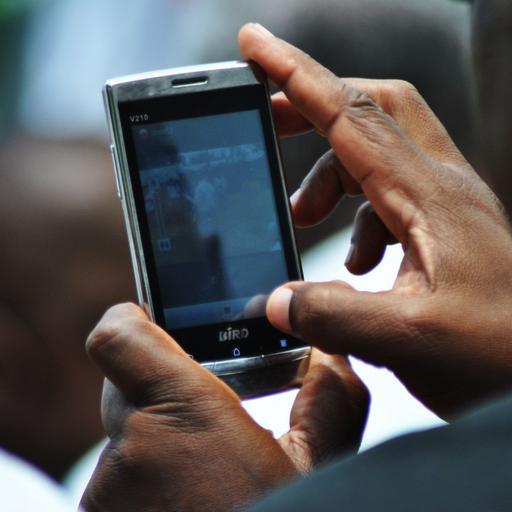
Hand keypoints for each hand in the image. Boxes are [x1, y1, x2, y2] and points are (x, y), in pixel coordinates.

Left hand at [80, 304, 367, 511]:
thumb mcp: (319, 462)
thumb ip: (328, 395)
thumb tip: (331, 354)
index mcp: (180, 415)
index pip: (115, 337)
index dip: (127, 319)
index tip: (145, 317)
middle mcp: (130, 453)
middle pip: (121, 385)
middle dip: (157, 383)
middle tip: (200, 400)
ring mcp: (107, 497)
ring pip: (122, 435)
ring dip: (155, 434)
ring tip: (203, 463)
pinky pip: (119, 478)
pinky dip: (147, 474)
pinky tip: (189, 495)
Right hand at [238, 24, 511, 418]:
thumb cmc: (502, 351)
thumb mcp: (410, 340)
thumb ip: (335, 318)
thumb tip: (277, 301)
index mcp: (427, 196)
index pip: (350, 114)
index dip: (297, 75)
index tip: (256, 47)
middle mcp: (438, 186)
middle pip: (371, 108)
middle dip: (313, 105)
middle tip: (271, 123)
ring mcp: (443, 204)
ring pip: (374, 154)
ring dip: (329, 175)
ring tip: (303, 218)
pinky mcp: (443, 227)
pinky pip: (387, 195)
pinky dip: (354, 214)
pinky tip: (353, 263)